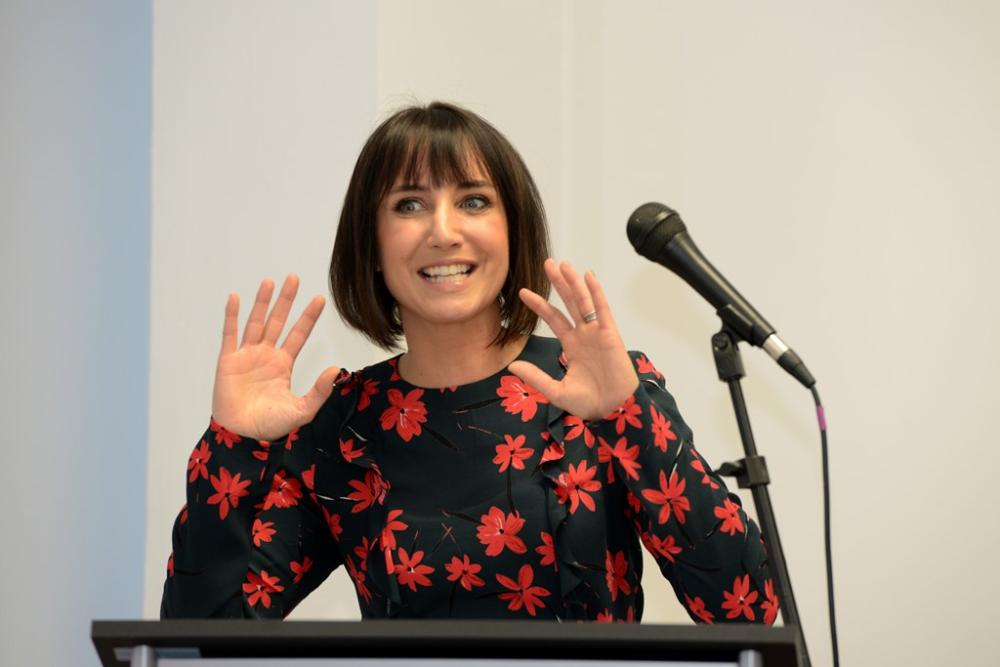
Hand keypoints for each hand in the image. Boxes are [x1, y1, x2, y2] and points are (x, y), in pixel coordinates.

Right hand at [211, 275, 341, 440]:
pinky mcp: (228, 361)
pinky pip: (230, 334)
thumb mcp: (302, 409)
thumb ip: (319, 390)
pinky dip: (231, 316)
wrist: (243, 438)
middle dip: (286, 300)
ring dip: (262, 302)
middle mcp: (265, 356)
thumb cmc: (270, 427)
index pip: (298, 335)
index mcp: (282, 365)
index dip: (308, 317)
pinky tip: (235, 298)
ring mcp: (246, 356)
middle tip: (294, 278)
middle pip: (278, 321)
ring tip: (269, 281)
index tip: (320, 299)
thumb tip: (337, 370)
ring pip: (256, 323)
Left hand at [508, 259, 637, 420]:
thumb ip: (536, 377)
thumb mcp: (556, 391)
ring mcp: (597, 333)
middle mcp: (584, 335)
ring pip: (583, 302)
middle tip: (548, 263)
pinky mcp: (610, 335)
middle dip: (559, 283)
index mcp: (572, 346)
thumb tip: (512, 366)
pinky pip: (602, 310)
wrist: (613, 410)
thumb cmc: (590, 403)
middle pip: (569, 303)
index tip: (523, 292)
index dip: (539, 305)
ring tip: (563, 264)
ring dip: (573, 282)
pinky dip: (596, 293)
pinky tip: (588, 277)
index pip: (554, 319)